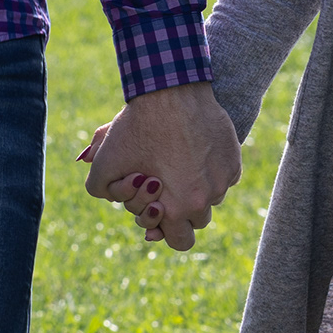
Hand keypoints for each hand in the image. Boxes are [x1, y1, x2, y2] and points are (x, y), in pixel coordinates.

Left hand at [78, 81, 241, 252]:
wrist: (172, 90)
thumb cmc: (137, 127)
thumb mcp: (104, 161)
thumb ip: (99, 190)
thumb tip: (113, 201)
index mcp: (178, 208)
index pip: (180, 242)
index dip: (165, 230)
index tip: (156, 209)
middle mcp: (207, 198)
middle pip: (196, 222)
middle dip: (181, 212)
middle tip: (165, 189)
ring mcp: (224, 179)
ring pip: (212, 199)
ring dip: (196, 190)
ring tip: (176, 165)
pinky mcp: (234, 160)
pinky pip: (223, 178)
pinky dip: (209, 171)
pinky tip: (192, 152)